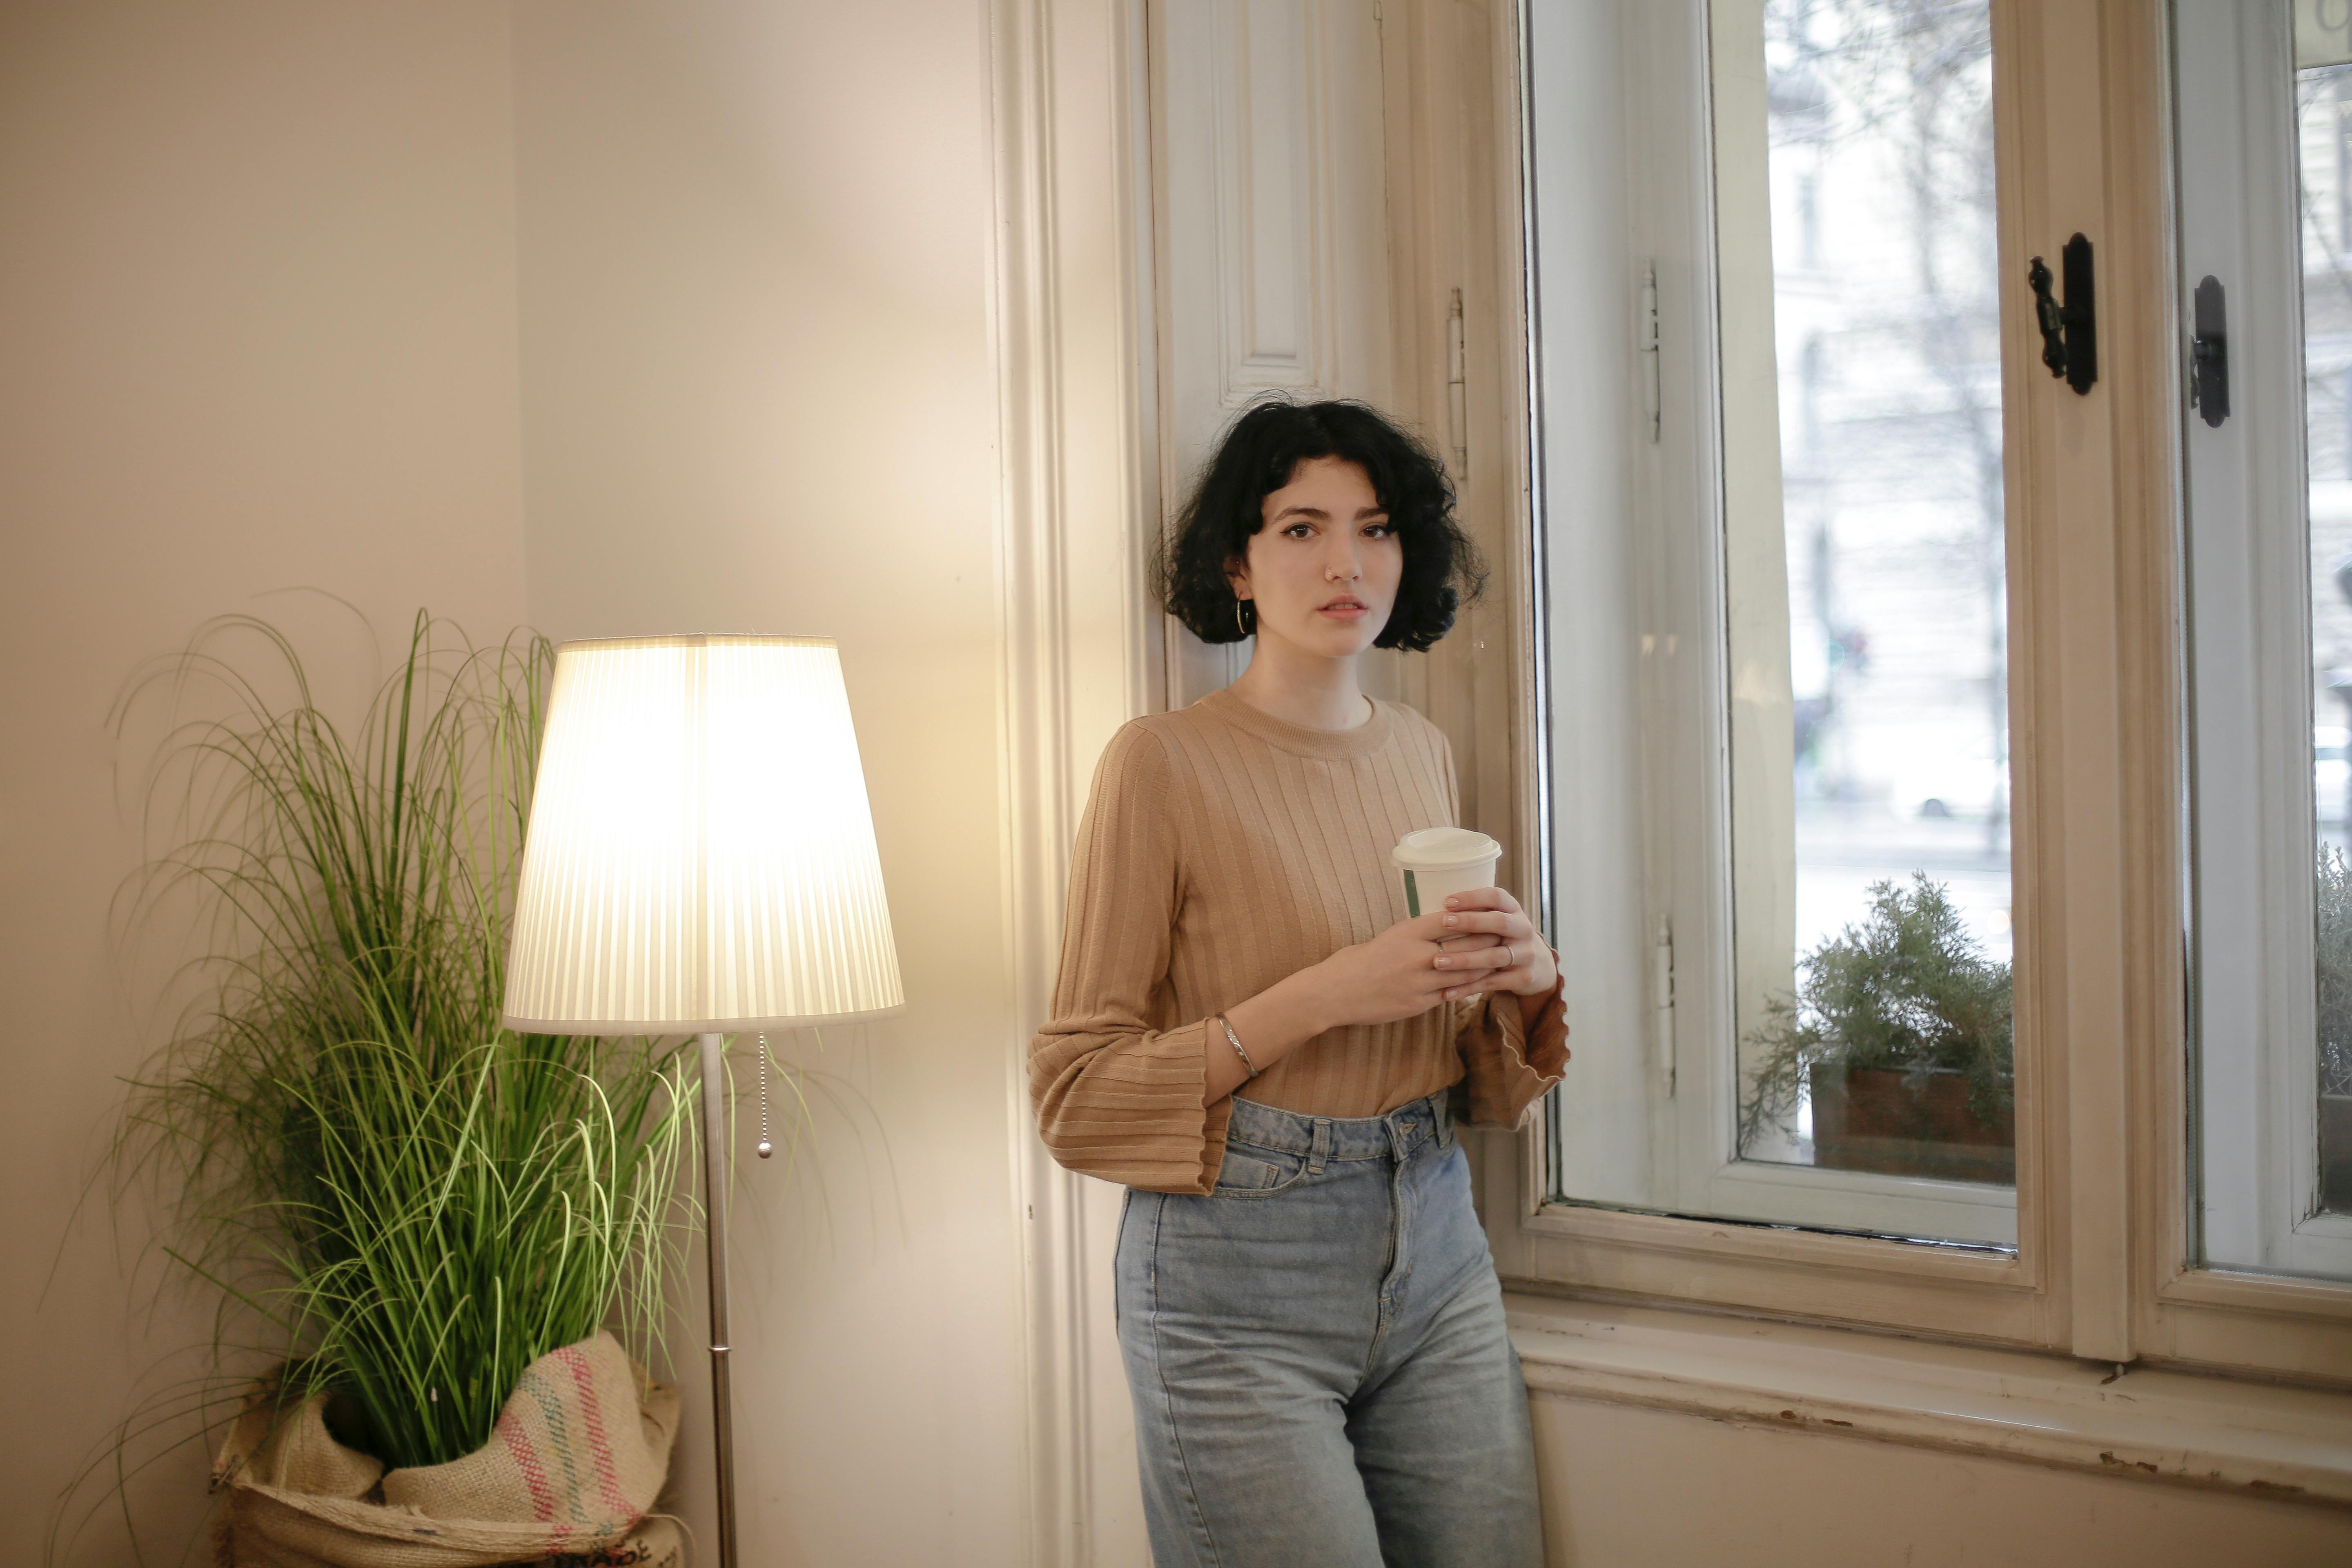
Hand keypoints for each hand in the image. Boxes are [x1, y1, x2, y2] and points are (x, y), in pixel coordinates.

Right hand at [1309, 910, 1504, 1028]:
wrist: (1336, 992)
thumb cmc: (1357, 961)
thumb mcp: (1387, 937)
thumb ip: (1414, 935)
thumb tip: (1440, 929)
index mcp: (1407, 932)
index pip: (1451, 920)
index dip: (1475, 918)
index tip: (1491, 915)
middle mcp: (1417, 955)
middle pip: (1465, 946)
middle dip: (1489, 941)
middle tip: (1506, 937)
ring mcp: (1419, 981)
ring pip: (1464, 973)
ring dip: (1485, 967)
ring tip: (1501, 960)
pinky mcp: (1419, 1003)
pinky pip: (1451, 994)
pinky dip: (1467, 988)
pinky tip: (1480, 984)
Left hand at [1429, 886, 1556, 999]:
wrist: (1538, 966)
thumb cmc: (1504, 938)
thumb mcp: (1498, 920)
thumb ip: (1477, 914)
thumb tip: (1432, 907)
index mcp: (1514, 910)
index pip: (1496, 897)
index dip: (1473, 898)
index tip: (1447, 901)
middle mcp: (1523, 929)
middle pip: (1499, 923)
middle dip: (1470, 921)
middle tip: (1444, 922)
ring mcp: (1526, 954)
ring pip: (1493, 957)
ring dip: (1464, 959)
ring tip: (1438, 962)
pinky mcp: (1523, 977)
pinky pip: (1492, 983)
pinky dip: (1468, 988)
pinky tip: (1447, 992)